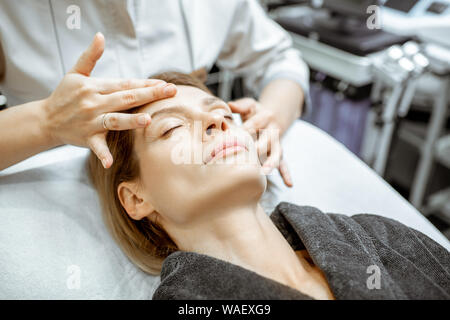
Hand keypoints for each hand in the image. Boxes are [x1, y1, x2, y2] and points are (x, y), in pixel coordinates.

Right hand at [41, 32, 176, 168]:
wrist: (46, 119)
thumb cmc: (65, 95)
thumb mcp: (76, 73)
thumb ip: (90, 56)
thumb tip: (100, 36)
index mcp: (95, 87)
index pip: (125, 84)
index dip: (145, 83)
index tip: (163, 83)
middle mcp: (95, 103)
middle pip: (126, 98)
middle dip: (149, 95)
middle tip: (170, 92)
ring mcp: (91, 121)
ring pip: (115, 120)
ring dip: (131, 120)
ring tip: (148, 120)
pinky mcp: (87, 138)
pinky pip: (97, 146)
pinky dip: (103, 154)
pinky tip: (110, 162)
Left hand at [228, 98, 292, 186]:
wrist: (276, 116)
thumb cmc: (257, 113)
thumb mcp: (250, 105)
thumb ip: (240, 105)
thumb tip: (229, 105)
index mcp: (265, 117)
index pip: (253, 126)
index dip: (243, 132)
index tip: (232, 139)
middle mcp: (273, 131)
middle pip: (265, 141)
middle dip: (257, 149)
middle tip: (246, 157)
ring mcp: (277, 144)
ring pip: (276, 154)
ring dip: (271, 163)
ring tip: (265, 171)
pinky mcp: (279, 153)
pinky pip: (284, 164)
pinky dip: (286, 174)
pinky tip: (289, 184)